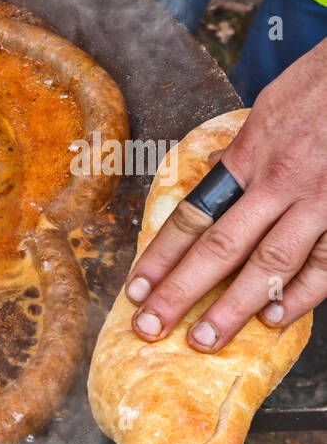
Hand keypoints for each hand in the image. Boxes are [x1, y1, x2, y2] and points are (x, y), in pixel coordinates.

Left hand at [123, 36, 326, 351]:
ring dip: (232, 307)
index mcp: (251, 154)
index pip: (193, 215)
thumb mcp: (274, 103)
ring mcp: (321, 200)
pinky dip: (300, 295)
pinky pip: (325, 263)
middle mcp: (279, 181)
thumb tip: (215, 165)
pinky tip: (273, 319)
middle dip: (180, 292)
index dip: (161, 256)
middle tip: (149, 327)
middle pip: (219, 247)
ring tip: (202, 341)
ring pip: (268, 264)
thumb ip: (245, 145)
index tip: (136, 289)